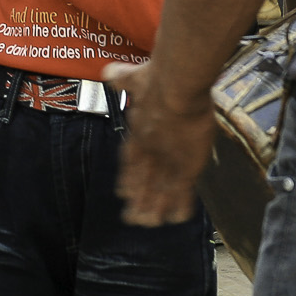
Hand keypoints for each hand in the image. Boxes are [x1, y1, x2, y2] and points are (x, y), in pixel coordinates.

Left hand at [105, 58, 218, 226]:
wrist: (176, 87)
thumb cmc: (157, 79)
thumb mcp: (134, 76)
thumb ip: (122, 77)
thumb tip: (109, 71)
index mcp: (138, 132)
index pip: (130, 161)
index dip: (128, 177)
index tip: (123, 191)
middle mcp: (150, 151)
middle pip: (142, 181)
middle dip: (138, 200)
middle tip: (131, 218)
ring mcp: (167, 160)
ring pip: (159, 191)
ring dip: (154, 208)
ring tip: (149, 224)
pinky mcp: (186, 166)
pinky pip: (182, 192)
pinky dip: (180, 206)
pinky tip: (178, 218)